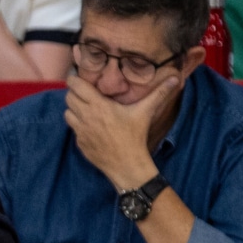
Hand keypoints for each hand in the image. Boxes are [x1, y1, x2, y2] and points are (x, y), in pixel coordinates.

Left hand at [64, 74, 178, 187]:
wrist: (127, 164)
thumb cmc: (135, 136)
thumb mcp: (145, 112)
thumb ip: (159, 93)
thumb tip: (175, 78)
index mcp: (98, 106)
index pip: (75, 85)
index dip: (74, 79)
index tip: (80, 77)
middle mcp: (85, 116)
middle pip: (68, 96)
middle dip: (75, 93)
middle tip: (85, 93)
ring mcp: (80, 130)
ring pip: (67, 112)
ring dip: (74, 108)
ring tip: (87, 108)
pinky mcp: (79, 142)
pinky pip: (72, 128)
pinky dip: (77, 124)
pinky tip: (90, 125)